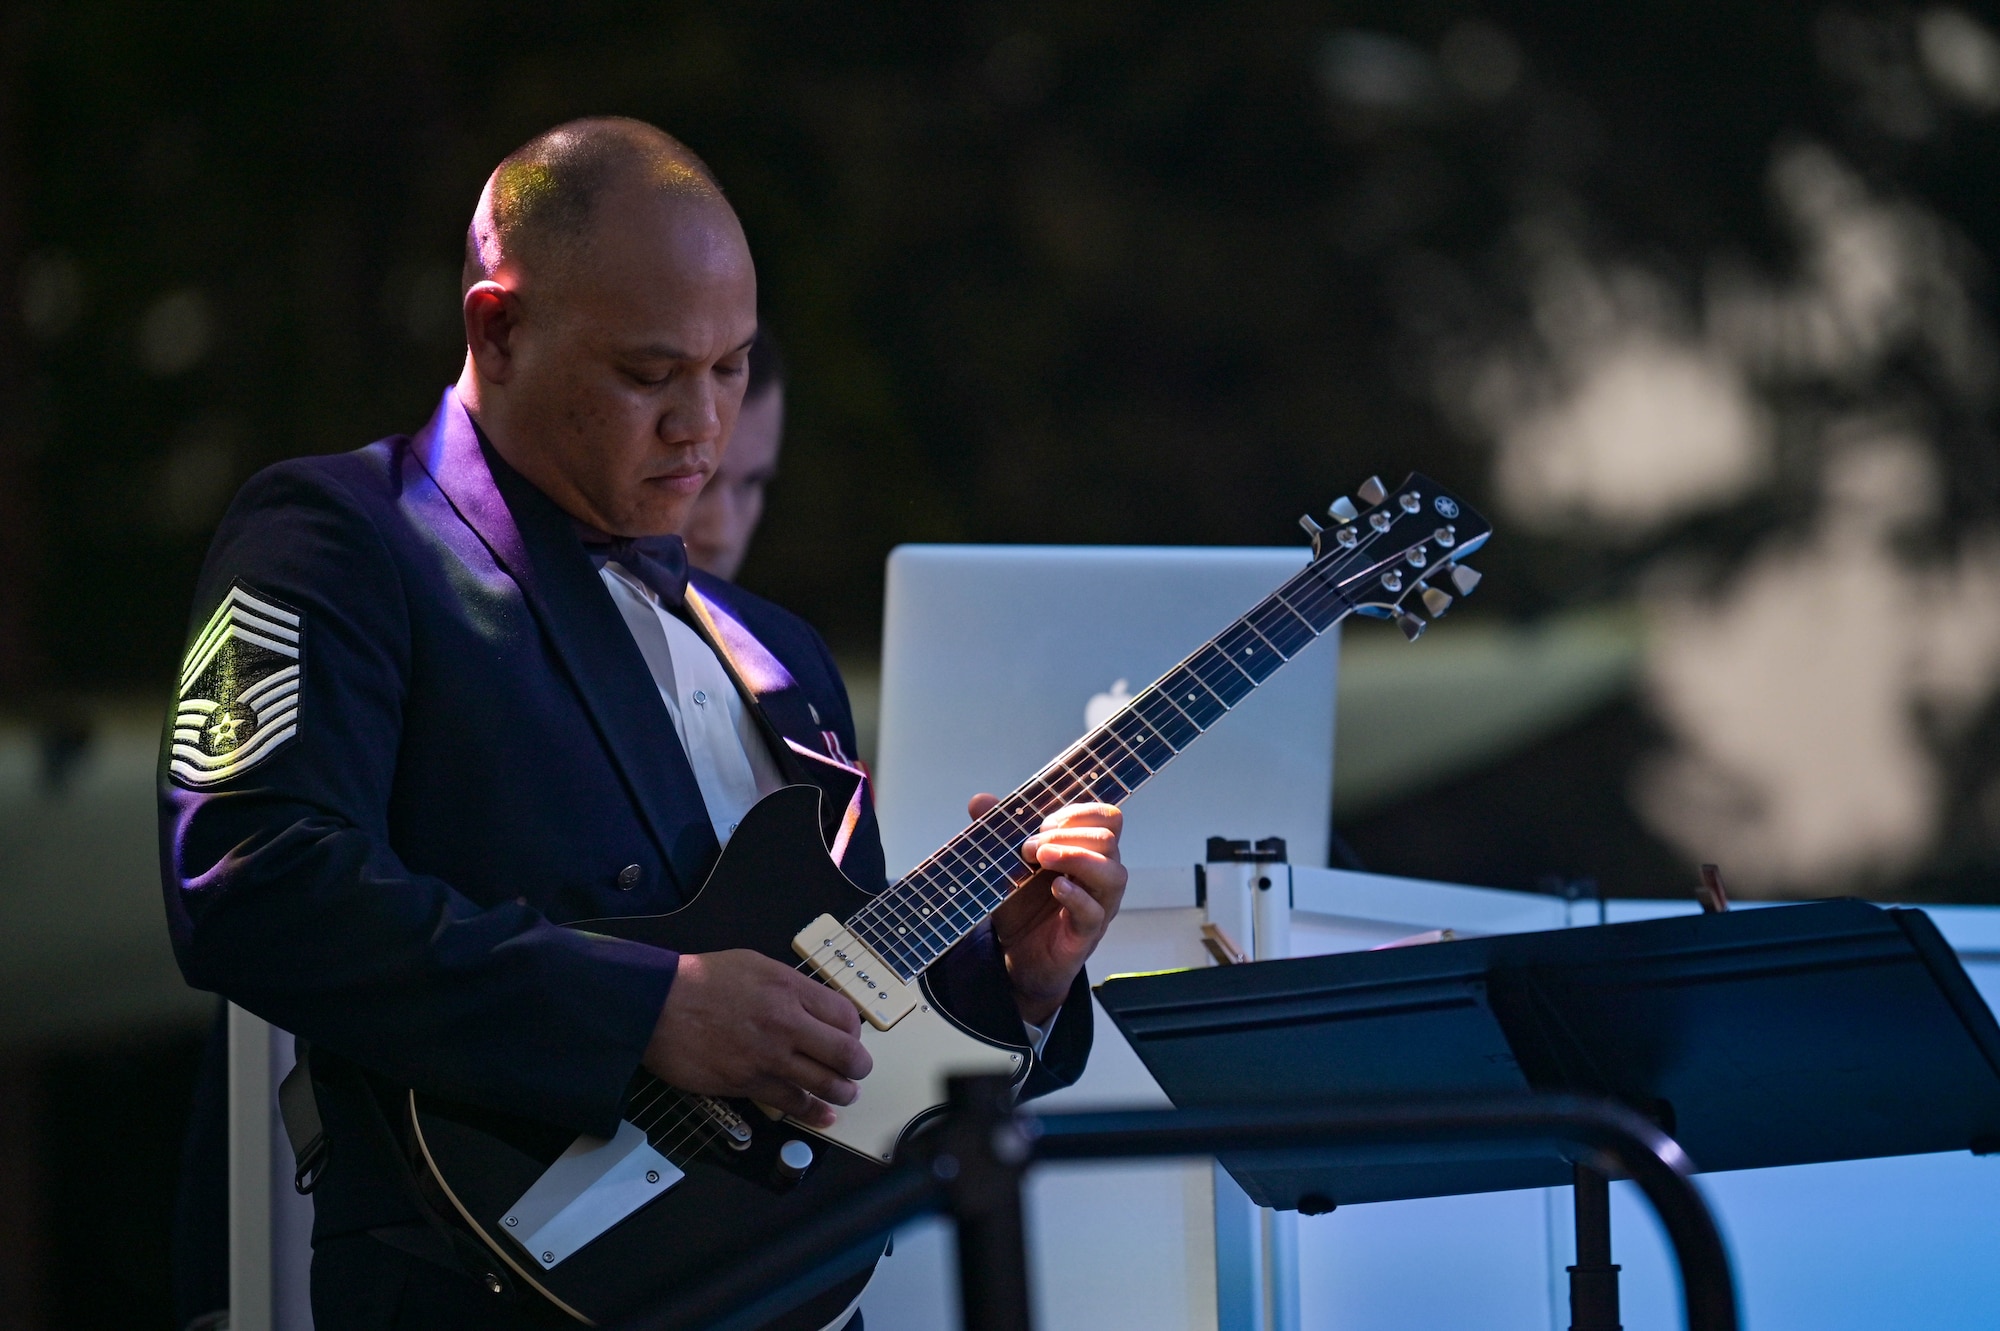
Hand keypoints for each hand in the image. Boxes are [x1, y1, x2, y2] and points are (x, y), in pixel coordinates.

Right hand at [642, 949, 872, 1128]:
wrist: (656, 1006)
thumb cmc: (701, 981)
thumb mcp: (755, 965)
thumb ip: (789, 987)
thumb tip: (814, 1008)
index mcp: (790, 988)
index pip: (845, 1015)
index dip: (855, 1031)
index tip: (851, 1038)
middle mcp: (786, 1023)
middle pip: (845, 1053)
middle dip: (859, 1066)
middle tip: (858, 1071)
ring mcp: (768, 1057)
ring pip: (825, 1083)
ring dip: (842, 1093)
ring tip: (846, 1094)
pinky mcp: (748, 1083)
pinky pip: (791, 1103)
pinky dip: (813, 1112)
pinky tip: (823, 1116)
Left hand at [971, 795, 1127, 1026]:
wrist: (1018, 957)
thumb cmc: (1024, 906)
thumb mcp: (1008, 864)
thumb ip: (998, 831)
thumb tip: (979, 800)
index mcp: (1089, 852)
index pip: (1107, 819)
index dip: (1076, 813)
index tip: (1041, 825)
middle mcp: (1101, 875)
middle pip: (1108, 840)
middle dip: (1066, 835)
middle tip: (1030, 848)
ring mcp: (1099, 905)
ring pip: (1113, 874)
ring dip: (1076, 858)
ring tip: (1041, 859)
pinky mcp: (1086, 934)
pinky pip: (1094, 912)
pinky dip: (1075, 895)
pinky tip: (1055, 887)